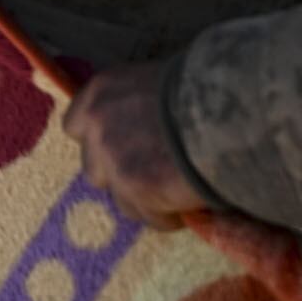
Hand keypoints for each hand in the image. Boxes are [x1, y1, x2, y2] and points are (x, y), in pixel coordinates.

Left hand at [64, 63, 213, 228]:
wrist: (227, 110)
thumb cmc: (202, 87)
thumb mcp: (156, 82)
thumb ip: (135, 105)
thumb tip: (141, 124)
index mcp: (100, 93)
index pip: (74, 126)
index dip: (97, 141)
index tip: (121, 147)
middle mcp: (98, 126)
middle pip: (94, 168)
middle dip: (120, 175)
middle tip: (154, 173)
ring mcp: (114, 162)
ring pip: (121, 199)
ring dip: (146, 201)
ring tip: (178, 193)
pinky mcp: (137, 191)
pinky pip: (150, 218)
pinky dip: (169, 216)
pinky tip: (190, 204)